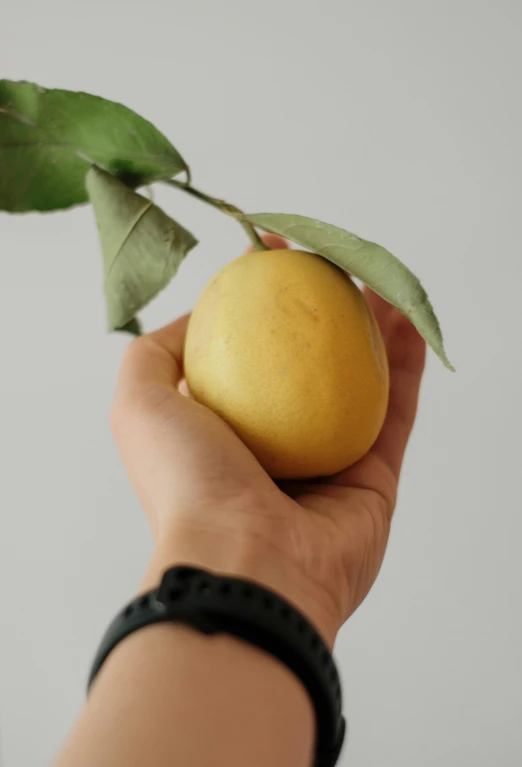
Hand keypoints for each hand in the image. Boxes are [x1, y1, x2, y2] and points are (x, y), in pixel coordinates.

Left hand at [111, 236, 425, 645]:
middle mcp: (275, 448)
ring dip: (369, 328)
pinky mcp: (374, 479)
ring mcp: (327, 464)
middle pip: (305, 365)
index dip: (256, 301)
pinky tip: (404, 316)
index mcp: (223, 434)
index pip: (244, 353)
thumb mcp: (139, 403)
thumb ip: (155, 354)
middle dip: (318, 312)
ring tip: (372, 279)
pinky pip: (394, 409)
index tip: (268, 256)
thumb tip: (196, 317)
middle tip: (327, 265)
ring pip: (357, 382)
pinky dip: (403, 362)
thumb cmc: (188, 482)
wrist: (249, 564)